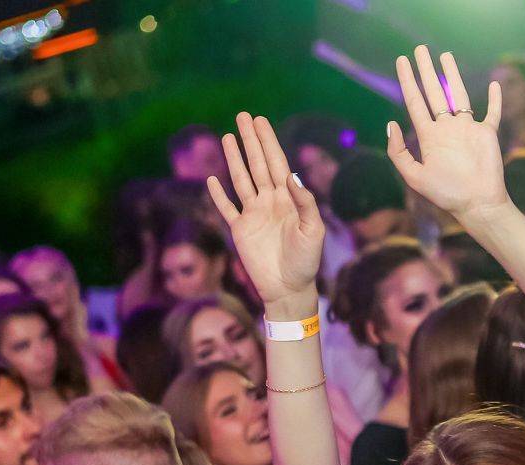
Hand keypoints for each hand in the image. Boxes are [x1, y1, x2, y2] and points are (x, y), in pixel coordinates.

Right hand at [208, 113, 324, 308]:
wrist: (289, 288)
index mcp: (288, 199)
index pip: (277, 163)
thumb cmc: (307, 261)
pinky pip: (226, 207)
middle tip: (244, 116)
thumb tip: (291, 174)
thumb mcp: (313, 230)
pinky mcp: (240, 230)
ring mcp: (253, 214)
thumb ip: (305, 202)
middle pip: (257, 164)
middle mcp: (270, 201)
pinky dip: (218, 194)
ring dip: (234, 158)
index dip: (268, 142)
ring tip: (227, 136)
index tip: (260, 121)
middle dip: (251, 140)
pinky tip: (212, 178)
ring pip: (241, 179)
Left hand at [387, 47, 507, 223]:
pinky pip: (492, 113)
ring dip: (452, 75)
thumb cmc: (446, 193)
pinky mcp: (487, 134)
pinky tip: (493, 85)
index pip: (415, 101)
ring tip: (445, 55)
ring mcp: (467, 130)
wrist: (476, 203)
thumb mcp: (414, 176)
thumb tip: (390, 123)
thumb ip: (399, 152)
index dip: (407, 80)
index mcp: (429, 136)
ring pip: (459, 95)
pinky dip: (494, 100)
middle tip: (420, 49)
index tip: (401, 61)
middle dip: (427, 70)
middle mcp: (446, 129)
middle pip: (434, 92)